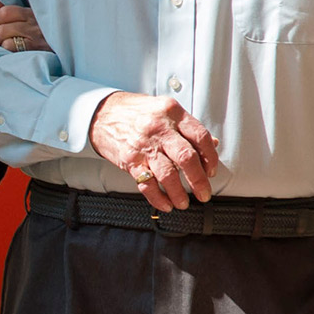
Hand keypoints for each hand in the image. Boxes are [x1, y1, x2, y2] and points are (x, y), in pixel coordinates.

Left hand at [0, 0, 50, 54]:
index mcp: (31, 12)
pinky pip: (11, 45)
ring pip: (4, 32)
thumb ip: (2, 9)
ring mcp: (37, 34)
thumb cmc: (41, 38)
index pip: (5, 10)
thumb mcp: (24, 21)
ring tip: (8, 49)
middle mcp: (34, 20)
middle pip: (2, 19)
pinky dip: (8, 51)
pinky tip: (15, 55)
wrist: (66, 52)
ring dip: (1, 43)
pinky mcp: (38, 48)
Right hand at [89, 91, 219, 211]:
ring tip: (184, 202)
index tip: (211, 170)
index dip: (210, 157)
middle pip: (187, 157)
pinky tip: (165, 204)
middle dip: (199, 180)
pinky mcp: (130, 159)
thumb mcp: (165, 110)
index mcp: (172, 113)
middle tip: (204, 193)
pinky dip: (158, 198)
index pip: (200, 136)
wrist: (102, 113)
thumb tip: (211, 144)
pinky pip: (147, 184)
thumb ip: (187, 127)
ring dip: (179, 193)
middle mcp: (160, 128)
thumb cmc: (136, 112)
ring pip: (168, 174)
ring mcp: (144, 145)